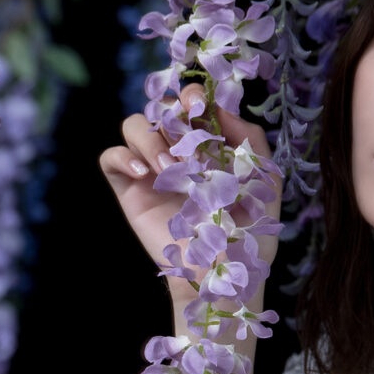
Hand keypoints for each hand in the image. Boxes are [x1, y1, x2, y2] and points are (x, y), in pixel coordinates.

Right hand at [99, 85, 279, 296]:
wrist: (220, 276)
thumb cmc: (248, 234)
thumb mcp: (264, 183)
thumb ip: (251, 142)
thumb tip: (223, 107)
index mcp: (210, 146)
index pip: (194, 105)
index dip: (194, 96)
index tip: (203, 107)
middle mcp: (179, 152)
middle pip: (161, 107)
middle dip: (173, 110)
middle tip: (187, 132)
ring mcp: (152, 170)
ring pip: (133, 125)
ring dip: (151, 137)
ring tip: (172, 170)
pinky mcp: (130, 191)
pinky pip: (110, 157)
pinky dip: (122, 156)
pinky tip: (144, 173)